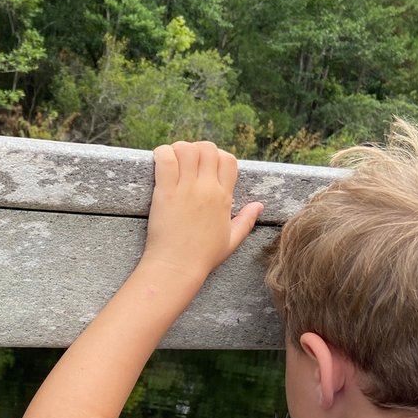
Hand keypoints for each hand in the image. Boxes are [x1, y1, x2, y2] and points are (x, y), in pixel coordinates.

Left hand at [145, 141, 262, 286]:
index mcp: (224, 198)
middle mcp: (207, 189)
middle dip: (197, 149)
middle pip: (208, 149)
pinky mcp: (165, 193)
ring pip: (187, 149)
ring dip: (179, 149)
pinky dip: (162, 153)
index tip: (205, 166)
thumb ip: (246, 221)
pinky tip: (158, 160)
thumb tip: (259, 206)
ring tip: (172, 160)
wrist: (177, 268)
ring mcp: (186, 189)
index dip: (218, 156)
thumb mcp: (231, 240)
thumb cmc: (202, 257)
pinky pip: (166, 160)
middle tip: (185, 162)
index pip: (229, 160)